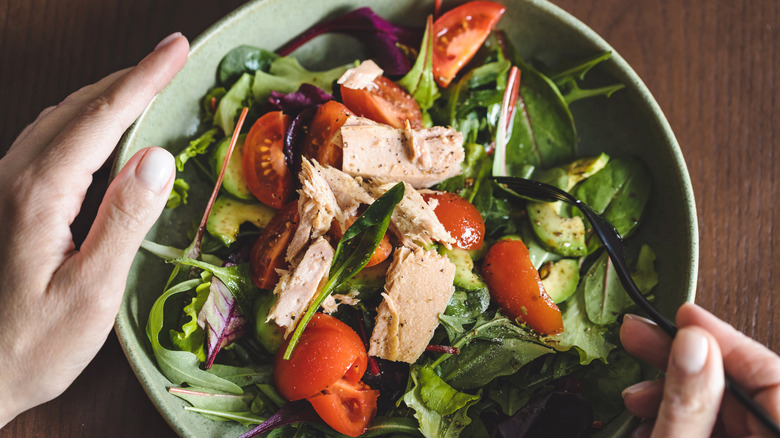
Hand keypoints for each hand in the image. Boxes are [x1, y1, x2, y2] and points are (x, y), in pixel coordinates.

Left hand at [0, 32, 188, 426]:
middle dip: (129, 76)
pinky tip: (102, 129)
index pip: (102, 117)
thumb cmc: (32, 344)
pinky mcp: (4, 201)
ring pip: (60, 118)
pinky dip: (85, 119)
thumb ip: (124, 222)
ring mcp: (4, 187)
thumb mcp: (90, 292)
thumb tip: (159, 158)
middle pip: (79, 107)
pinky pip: (48, 139)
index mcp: (38, 194)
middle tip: (172, 58)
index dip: (144, 78)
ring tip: (146, 85)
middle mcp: (14, 178)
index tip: (177, 48)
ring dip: (106, 94)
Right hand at [620, 303, 779, 436]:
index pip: (770, 378)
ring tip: (636, 397)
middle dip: (685, 362)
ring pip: (721, 410)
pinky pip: (713, 431)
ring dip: (672, 394)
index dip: (725, 340)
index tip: (684, 317)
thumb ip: (689, 405)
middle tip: (643, 338)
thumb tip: (692, 345)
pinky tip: (646, 423)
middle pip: (740, 389)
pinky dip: (678, 420)